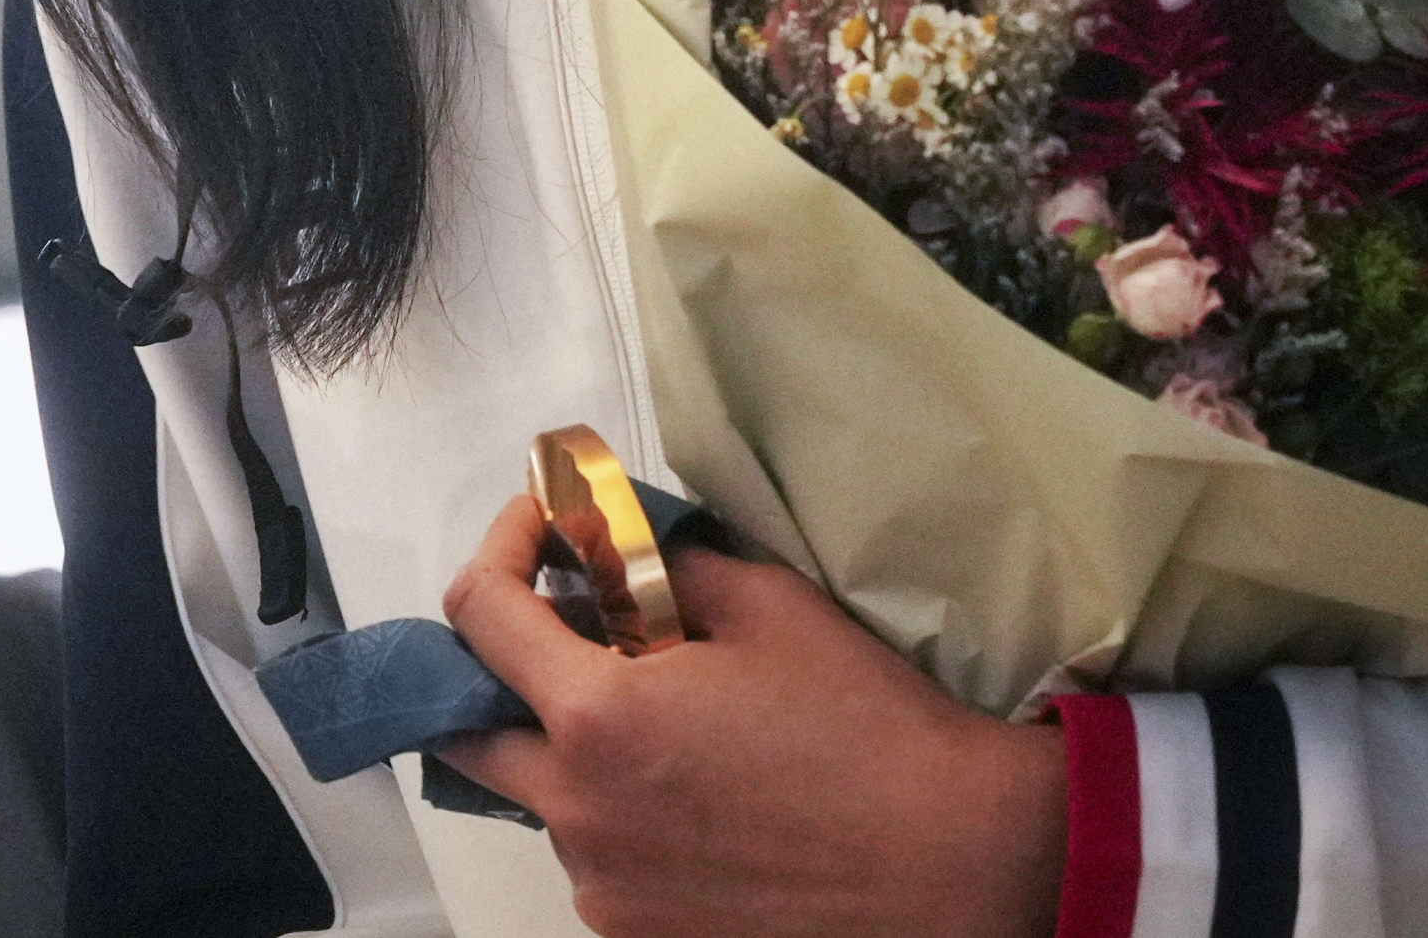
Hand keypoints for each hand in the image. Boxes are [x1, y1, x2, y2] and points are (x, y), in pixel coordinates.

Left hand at [433, 495, 1062, 937]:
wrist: (958, 864)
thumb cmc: (870, 730)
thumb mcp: (764, 606)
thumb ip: (657, 567)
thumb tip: (602, 547)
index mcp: (597, 718)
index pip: (477, 613)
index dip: (503, 547)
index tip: (545, 530)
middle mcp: (578, 813)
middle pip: (469, 728)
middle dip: (500, 669)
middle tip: (568, 633)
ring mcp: (605, 887)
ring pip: (539, 799)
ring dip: (572, 749)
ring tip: (666, 723)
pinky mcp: (640, 935)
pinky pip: (595, 860)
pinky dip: (619, 816)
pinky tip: (698, 795)